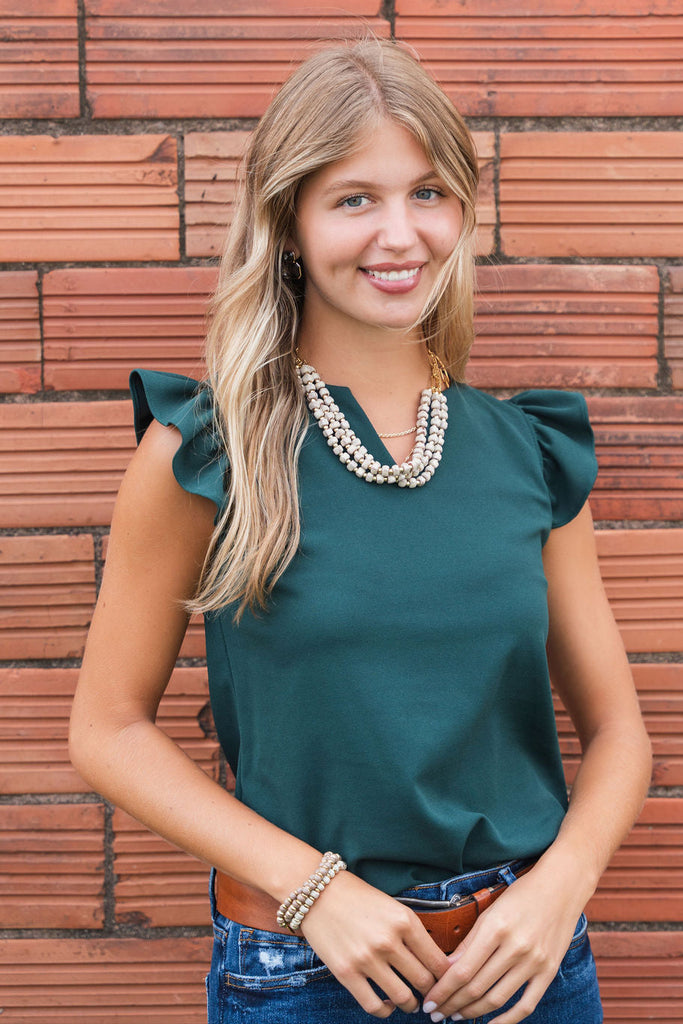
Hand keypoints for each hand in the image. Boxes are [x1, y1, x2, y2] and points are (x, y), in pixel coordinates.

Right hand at [300, 870, 450, 1017]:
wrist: (318, 892)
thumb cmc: (358, 898)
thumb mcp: (393, 907)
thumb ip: (411, 932)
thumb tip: (433, 962)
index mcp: (404, 920)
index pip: (438, 961)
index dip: (445, 977)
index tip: (445, 982)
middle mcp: (388, 940)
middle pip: (424, 981)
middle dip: (431, 992)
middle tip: (430, 994)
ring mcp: (367, 959)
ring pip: (403, 997)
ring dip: (411, 1005)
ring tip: (411, 1003)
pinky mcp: (346, 973)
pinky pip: (374, 1006)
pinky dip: (385, 1010)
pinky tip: (387, 1004)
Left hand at [421, 868, 588, 1022]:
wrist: (561, 887)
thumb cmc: (521, 895)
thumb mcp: (490, 911)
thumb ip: (469, 941)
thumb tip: (446, 969)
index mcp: (496, 928)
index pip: (463, 970)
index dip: (443, 990)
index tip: (429, 1002)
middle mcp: (516, 947)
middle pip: (477, 987)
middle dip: (452, 1004)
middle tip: (436, 1013)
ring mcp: (535, 962)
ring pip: (497, 999)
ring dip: (472, 1012)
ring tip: (456, 1016)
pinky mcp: (549, 972)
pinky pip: (526, 1005)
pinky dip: (507, 1020)